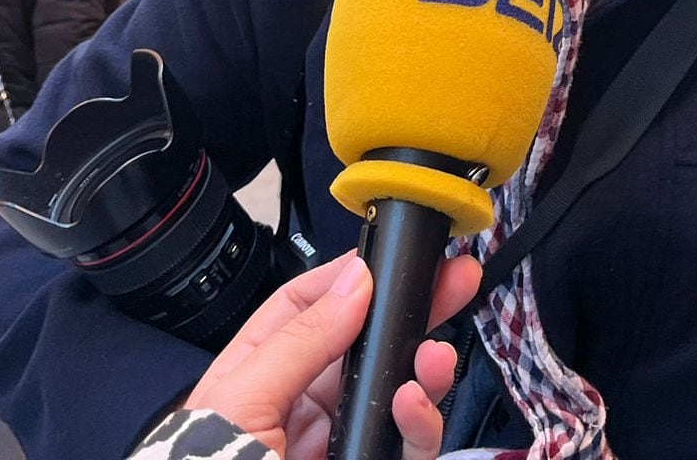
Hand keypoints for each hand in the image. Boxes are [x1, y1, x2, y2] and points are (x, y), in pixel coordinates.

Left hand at [185, 251, 481, 459]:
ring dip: (423, 368)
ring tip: (436, 357)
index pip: (306, 305)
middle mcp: (301, 404)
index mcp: (257, 372)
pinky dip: (419, 419)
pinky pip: (406, 442)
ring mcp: (338, 442)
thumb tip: (353, 282)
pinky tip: (412, 403)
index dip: (350, 277)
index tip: (392, 255)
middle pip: (365, 342)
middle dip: (410, 312)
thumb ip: (300, 340)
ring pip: (395, 391)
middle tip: (455, 282)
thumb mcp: (240, 402)